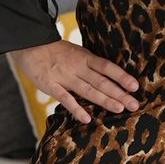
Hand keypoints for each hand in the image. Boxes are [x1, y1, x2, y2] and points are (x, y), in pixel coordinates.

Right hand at [11, 38, 139, 125]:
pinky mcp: (51, 86)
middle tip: (134, 104)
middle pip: (101, 81)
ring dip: (104, 100)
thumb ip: (91, 63)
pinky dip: (76, 109)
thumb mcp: (76, 51)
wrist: (29, 45)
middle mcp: (77, 67)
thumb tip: (110, 75)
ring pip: (87, 90)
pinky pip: (65, 99)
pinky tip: (87, 118)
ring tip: (119, 109)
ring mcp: (64, 77)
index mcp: (85, 57)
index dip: (121, 76)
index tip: (135, 86)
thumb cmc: (56, 51)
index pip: (107, 67)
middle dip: (119, 93)